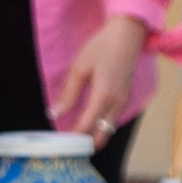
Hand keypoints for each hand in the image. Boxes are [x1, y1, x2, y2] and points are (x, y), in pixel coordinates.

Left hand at [53, 15, 148, 145]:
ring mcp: (123, 101)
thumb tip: (53, 114)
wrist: (127, 34)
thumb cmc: (102, 47)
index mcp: (103, 96)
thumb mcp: (79, 68)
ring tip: (76, 140)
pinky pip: (112, 121)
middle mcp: (116, 103)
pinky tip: (89, 126)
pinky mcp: (125, 98)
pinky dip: (101, 128)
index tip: (59, 143)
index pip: (85, 127)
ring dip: (94, 138)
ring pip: (108, 131)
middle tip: (68, 148)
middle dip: (85, 145)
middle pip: (101, 137)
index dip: (72, 138)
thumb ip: (68, 94)